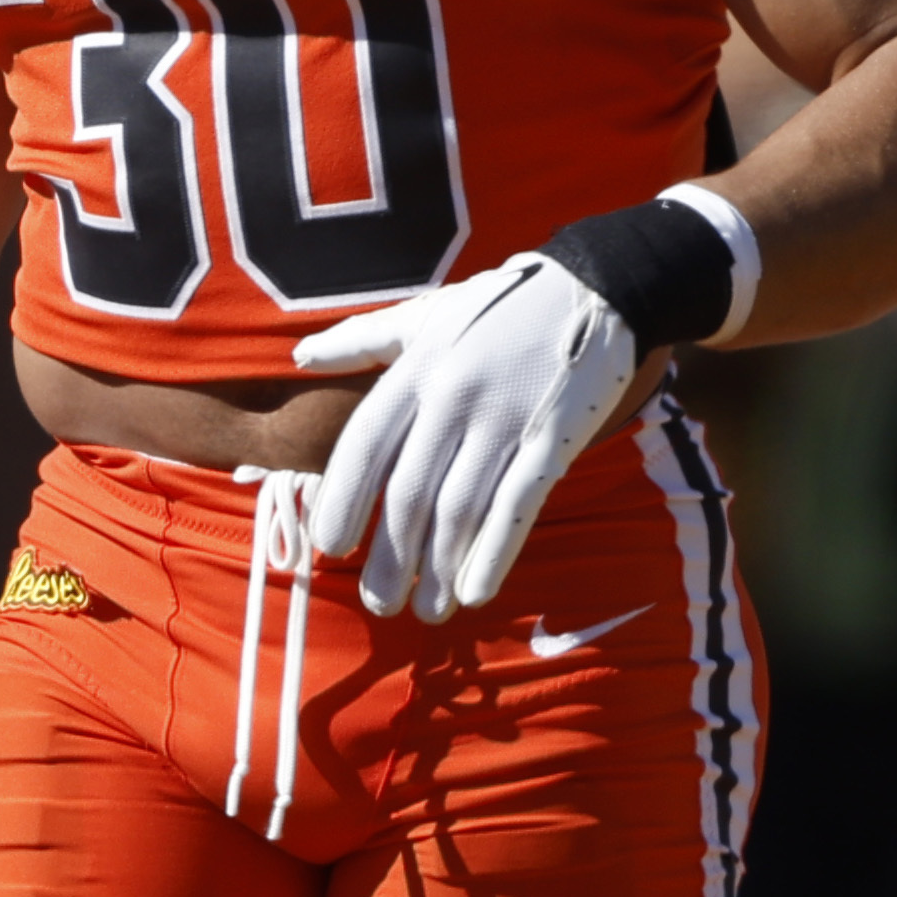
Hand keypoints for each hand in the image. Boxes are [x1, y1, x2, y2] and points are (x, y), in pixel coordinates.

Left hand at [294, 259, 640, 621]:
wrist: (595, 286)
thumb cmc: (499, 307)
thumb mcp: (425, 314)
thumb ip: (360, 339)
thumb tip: (300, 355)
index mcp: (417, 368)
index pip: (365, 445)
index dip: (343, 500)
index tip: (331, 547)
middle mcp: (454, 396)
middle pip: (410, 492)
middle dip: (391, 558)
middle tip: (380, 604)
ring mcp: (506, 418)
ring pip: (461, 509)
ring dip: (439, 569)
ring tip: (427, 611)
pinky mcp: (554, 438)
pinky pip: (518, 507)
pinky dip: (495, 554)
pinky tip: (475, 591)